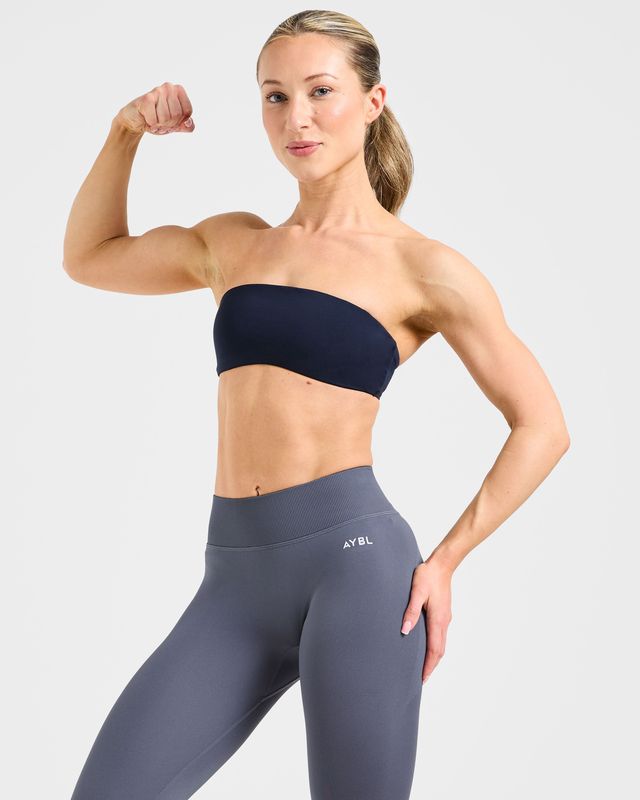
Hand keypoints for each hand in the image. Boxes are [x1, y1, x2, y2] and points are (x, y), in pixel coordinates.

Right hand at [114, 82, 194, 135]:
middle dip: (168, 123)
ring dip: (159, 124)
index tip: (171, 119)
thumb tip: (189, 124)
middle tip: (160, 120)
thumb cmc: (157, 120)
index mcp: (178, 90)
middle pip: (177, 115)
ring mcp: (157, 91)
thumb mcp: (175, 125)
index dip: (180, 121)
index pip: (187, 111)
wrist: (135, 121)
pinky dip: (151, 124)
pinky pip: (155, 120)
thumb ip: (187, 126)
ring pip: (166, 118)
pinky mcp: (146, 98)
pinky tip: (146, 118)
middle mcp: (169, 87)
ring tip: (153, 118)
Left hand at [401, 556, 452, 682]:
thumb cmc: (427, 576)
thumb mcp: (416, 592)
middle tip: (422, 679)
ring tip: (424, 667)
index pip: (434, 650)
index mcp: (438, 620)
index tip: (422, 679)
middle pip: (440, 651)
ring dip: (434, 657)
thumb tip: (405, 630)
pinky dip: (436, 646)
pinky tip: (428, 646)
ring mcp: (445, 618)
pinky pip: (441, 635)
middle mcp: (444, 622)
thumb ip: (411, 611)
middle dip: (431, 666)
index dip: (428, 666)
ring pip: (442, 643)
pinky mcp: (444, 613)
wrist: (442, 564)